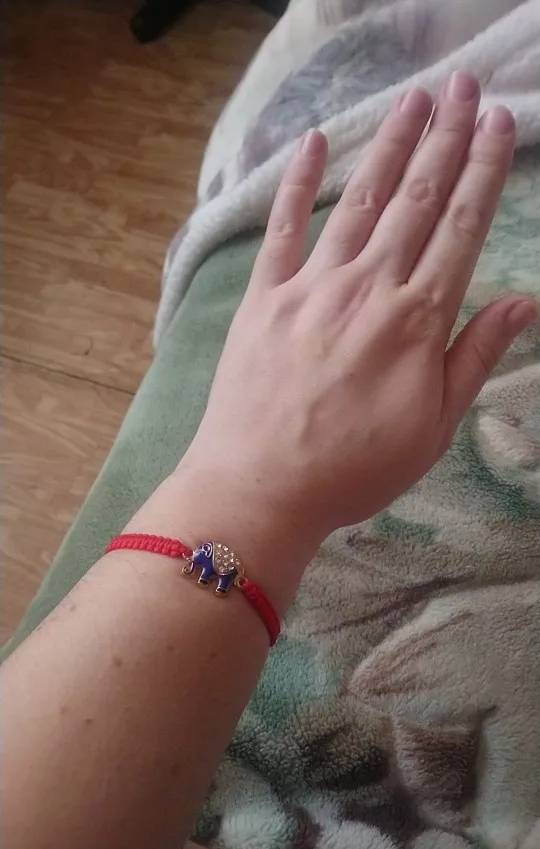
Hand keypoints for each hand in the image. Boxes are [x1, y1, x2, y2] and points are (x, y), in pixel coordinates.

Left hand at [182, 72, 535, 548]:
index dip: (483, 172)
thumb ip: (473, 357)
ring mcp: (312, 287)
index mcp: (416, 321)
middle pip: (415, 200)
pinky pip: (282, 228)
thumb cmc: (354, 470)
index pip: (460, 229)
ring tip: (414, 101)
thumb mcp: (433, 427)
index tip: (500, 124)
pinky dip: (297, 183)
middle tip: (464, 88)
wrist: (260, 489)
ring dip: (388, 146)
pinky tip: (314, 143)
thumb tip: (522, 303)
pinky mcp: (264, 297)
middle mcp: (368, 288)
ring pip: (359, 201)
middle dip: (445, 139)